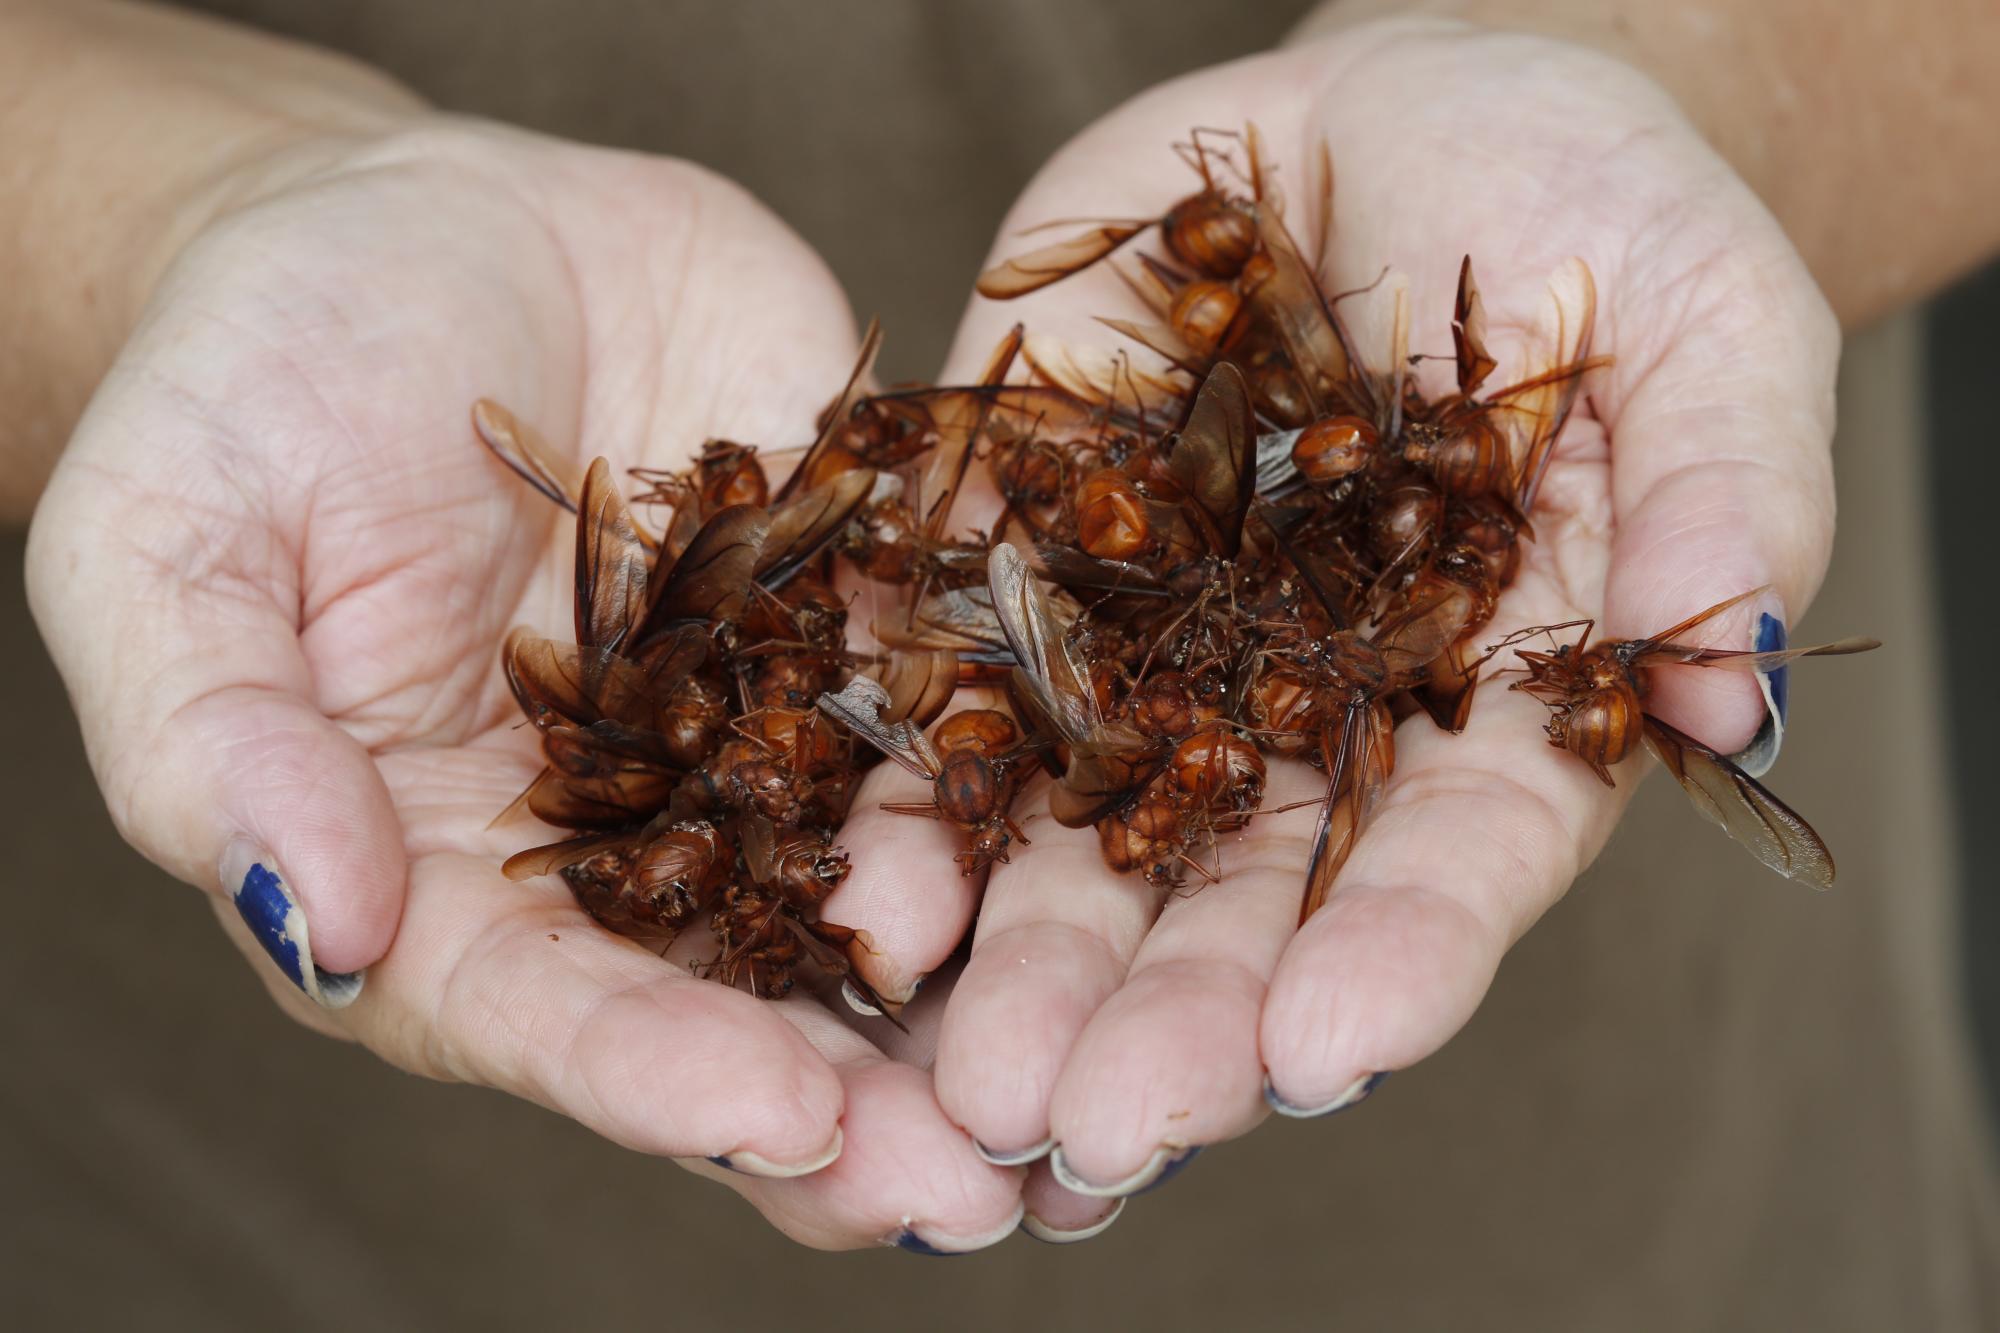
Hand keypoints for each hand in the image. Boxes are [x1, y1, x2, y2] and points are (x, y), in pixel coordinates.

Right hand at [25, 119, 1020, 1250]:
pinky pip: (964, 696)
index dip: (663, 1076)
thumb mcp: (166, 550)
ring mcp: (763, 729)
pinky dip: (1043, 767)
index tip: (788, 1122)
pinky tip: (1141, 828)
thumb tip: (317, 920)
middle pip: (749, 996)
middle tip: (1002, 1185)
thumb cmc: (247, 383)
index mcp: (454, 871)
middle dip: (873, 1097)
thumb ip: (217, 743)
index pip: (553, 1012)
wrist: (419, 223)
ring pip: (887, 882)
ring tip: (1111, 1063)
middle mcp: (631, 836)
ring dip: (995, 981)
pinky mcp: (864, 614)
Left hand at [821, 16, 1837, 1218]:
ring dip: (1018, 960)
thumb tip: (1738, 686)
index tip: (1323, 1051)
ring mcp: (1155, 650)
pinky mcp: (1023, 563)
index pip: (1451, 860)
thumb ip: (1726, 491)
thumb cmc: (1587, 207)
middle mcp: (1305, 714)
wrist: (1391, 122)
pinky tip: (861, 897)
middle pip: (1239, 892)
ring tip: (961, 1078)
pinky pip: (953, 690)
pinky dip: (906, 794)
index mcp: (1482, 700)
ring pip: (1079, 836)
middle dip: (1170, 1016)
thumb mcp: (1704, 315)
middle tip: (1095, 1128)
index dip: (1394, 955)